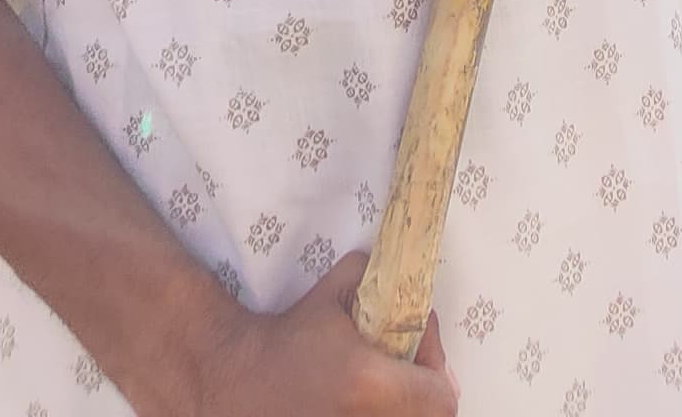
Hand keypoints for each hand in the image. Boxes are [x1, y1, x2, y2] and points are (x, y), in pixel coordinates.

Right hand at [170, 254, 451, 411]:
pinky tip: (365, 403)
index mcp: (369, 383)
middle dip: (425, 393)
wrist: (241, 379)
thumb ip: (379, 278)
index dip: (436, 370)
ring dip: (406, 406)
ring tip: (384, 388)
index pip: (439, 396)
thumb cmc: (290, 334)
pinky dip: (384, 414)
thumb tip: (412, 286)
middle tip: (409, 373)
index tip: (418, 351)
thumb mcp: (335, 289)